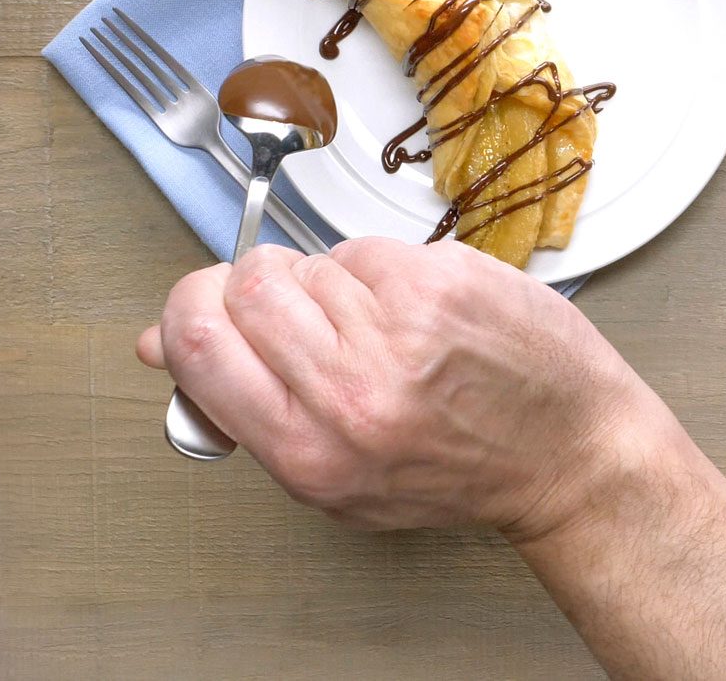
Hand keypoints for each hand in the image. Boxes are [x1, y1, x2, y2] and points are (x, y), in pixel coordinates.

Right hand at [136, 237, 668, 535]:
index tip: (204, 309)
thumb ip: (240, 411)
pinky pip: (367, 249)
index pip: (199, 341)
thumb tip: (160, 343)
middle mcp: (350, 393)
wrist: (565, 452)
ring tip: (374, 326)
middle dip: (255, 287)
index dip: (188, 310)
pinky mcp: (442, 282)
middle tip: (297, 314)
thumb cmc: (455, 469)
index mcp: (309, 451)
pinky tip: (413, 308)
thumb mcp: (333, 476)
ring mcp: (400, 331)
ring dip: (327, 284)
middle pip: (245, 285)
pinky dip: (380, 270)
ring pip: (308, 263)